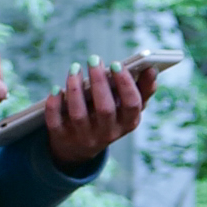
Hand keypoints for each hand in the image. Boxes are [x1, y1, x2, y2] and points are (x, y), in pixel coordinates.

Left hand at [37, 59, 155, 169]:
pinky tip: (56, 89)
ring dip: (75, 89)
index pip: (132, 106)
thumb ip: (142, 90)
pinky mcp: (62, 137)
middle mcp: (107, 133)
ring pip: (79, 114)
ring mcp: (84, 137)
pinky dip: (55, 105)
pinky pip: (56, 122)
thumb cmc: (109, 117)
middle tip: (94, 59)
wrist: (80, 147)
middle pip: (105, 109)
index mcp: (127, 123)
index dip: (126, 85)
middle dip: (99, 82)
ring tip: (75, 68)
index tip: (117, 64)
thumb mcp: (127, 109)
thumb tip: (152, 69)